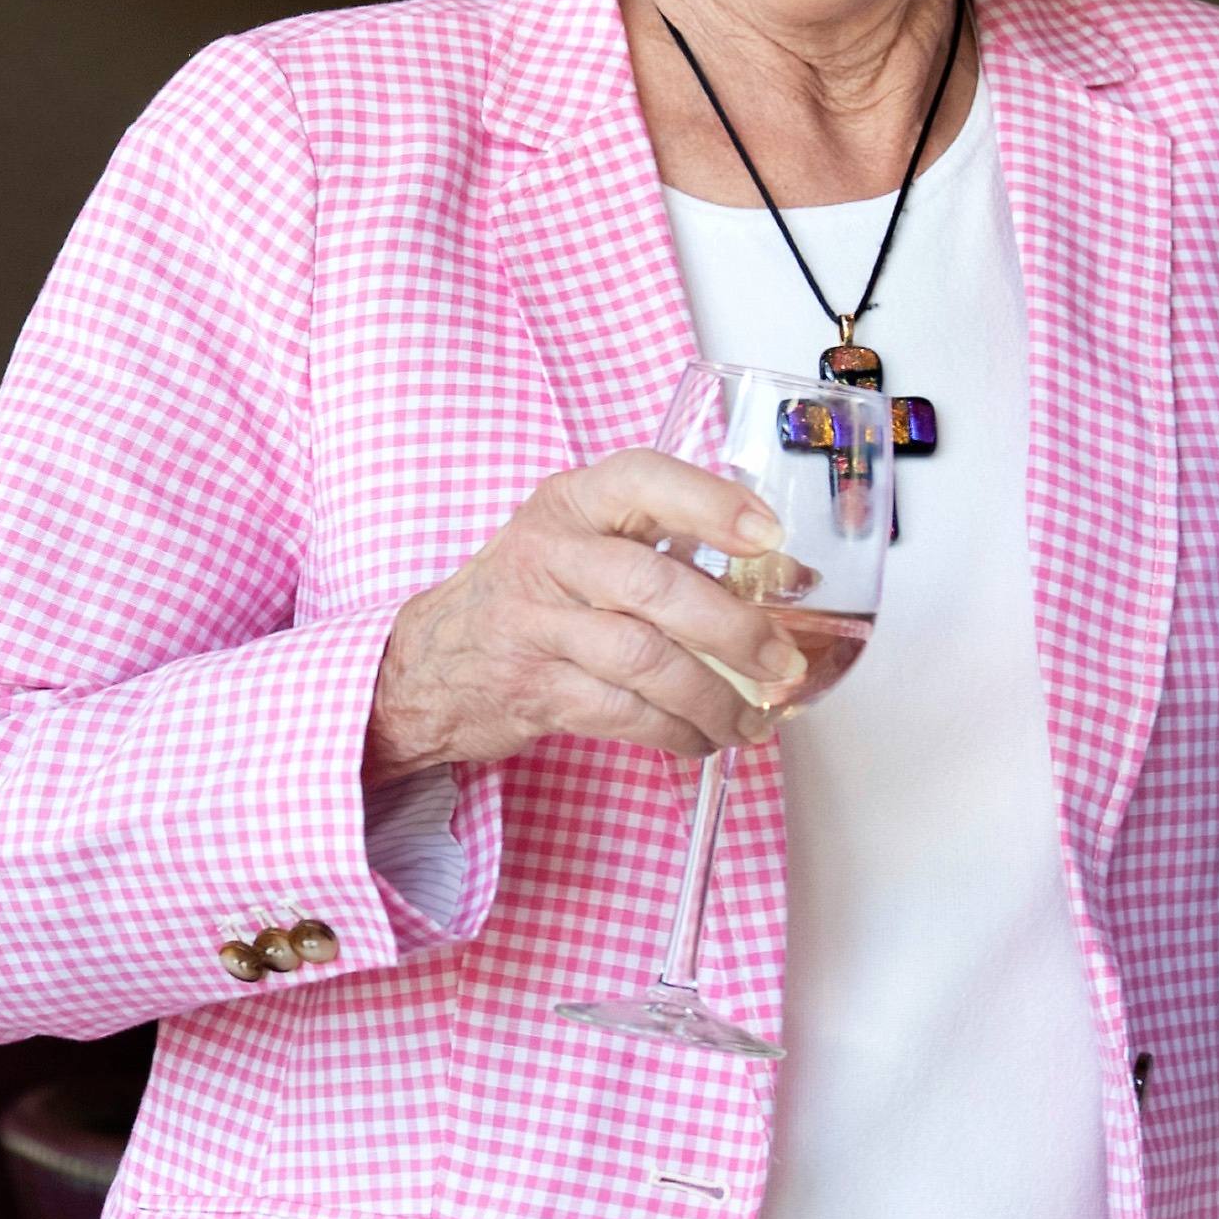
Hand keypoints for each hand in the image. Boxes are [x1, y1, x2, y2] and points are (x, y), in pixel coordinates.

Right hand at [366, 453, 809, 775]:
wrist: (428, 661)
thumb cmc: (532, 593)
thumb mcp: (585, 542)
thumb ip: (670, 546)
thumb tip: (790, 577)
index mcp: (573, 502)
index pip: (643, 480)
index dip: (711, 503)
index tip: (769, 535)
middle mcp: (550, 553)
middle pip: (654, 585)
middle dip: (733, 630)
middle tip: (782, 661)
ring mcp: (535, 622)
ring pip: (642, 659)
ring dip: (712, 697)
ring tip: (751, 718)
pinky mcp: (531, 687)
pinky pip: (620, 712)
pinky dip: (673, 732)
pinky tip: (700, 738)